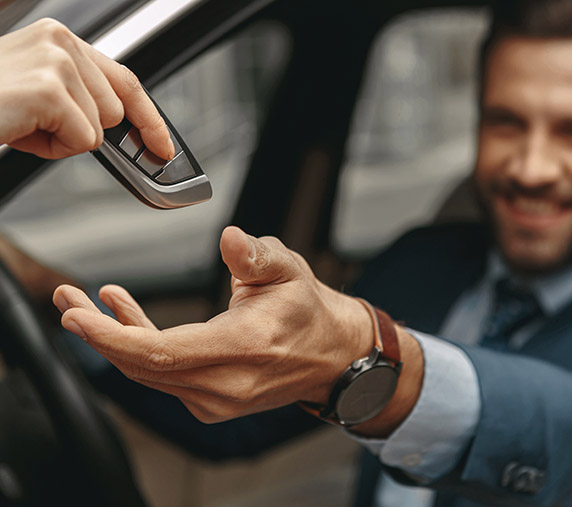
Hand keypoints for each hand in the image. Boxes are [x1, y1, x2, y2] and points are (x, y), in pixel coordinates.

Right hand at [0, 18, 173, 159]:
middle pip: (115, 111)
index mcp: (58, 38)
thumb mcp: (39, 94)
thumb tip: (128, 132)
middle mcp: (60, 41)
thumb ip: (81, 99)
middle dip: (83, 131)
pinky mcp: (49, 89)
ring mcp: (56, 62)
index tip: (163, 146)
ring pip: (100, 128)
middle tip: (36, 124)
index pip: (125, 79)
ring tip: (23, 124)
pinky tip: (20, 131)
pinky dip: (53, 149)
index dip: (150, 117)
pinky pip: (83, 141)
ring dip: (64, 140)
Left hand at [54, 226, 421, 433]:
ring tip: (88, 305)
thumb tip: (230, 238)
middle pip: (144, 366)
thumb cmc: (308, 311)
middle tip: (68, 302)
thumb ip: (256, 255)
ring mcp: (218, 398)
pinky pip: (163, 377)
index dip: (113, 335)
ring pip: (149, 373)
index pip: (163, 352)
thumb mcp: (289, 270)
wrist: (331, 355)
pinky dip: (140, 349)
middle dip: (99, 334)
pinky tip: (126, 317)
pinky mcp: (211, 400)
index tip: (78, 315)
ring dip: (115, 340)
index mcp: (244, 348)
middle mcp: (227, 383)